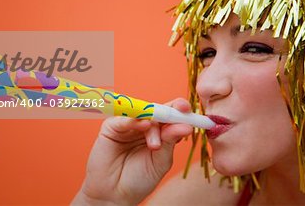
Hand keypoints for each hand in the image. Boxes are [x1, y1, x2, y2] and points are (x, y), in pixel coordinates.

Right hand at [72, 98, 193, 204]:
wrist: (115, 196)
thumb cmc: (139, 179)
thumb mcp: (161, 161)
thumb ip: (170, 142)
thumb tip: (186, 125)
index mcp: (159, 132)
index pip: (172, 115)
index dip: (182, 111)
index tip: (192, 111)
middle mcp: (144, 125)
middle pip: (159, 110)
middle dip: (171, 109)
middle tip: (182, 110)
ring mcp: (128, 124)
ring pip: (143, 114)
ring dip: (154, 124)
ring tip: (155, 145)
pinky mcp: (111, 127)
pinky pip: (123, 119)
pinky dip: (134, 120)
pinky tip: (144, 126)